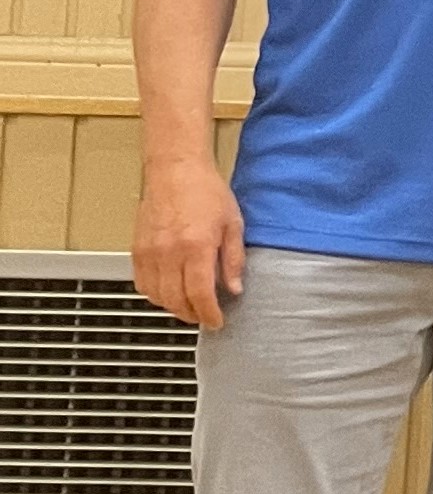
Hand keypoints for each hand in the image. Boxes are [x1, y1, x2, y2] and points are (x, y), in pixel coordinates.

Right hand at [135, 154, 245, 331]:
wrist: (175, 170)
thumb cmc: (205, 191)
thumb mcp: (233, 224)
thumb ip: (233, 260)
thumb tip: (234, 288)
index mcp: (196, 246)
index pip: (200, 294)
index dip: (208, 314)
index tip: (216, 322)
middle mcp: (169, 252)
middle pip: (176, 300)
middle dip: (192, 314)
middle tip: (205, 316)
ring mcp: (149, 252)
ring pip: (156, 296)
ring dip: (173, 307)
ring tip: (189, 306)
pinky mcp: (137, 249)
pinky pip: (142, 283)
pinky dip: (155, 294)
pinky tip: (169, 292)